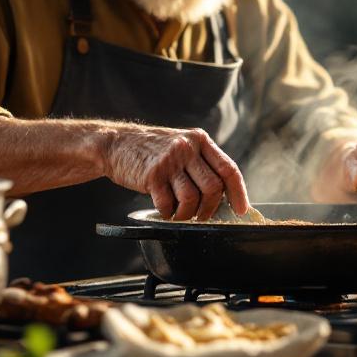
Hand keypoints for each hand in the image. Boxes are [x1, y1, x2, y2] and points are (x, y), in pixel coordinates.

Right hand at [101, 124, 251, 220]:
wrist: (115, 143)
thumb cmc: (151, 150)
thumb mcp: (181, 145)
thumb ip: (201, 162)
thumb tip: (224, 194)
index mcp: (200, 140)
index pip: (228, 169)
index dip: (238, 193)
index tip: (241, 210)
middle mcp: (187, 148)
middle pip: (213, 187)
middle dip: (210, 209)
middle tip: (202, 215)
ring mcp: (170, 161)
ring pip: (192, 198)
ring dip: (188, 214)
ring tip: (180, 214)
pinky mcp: (152, 175)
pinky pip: (168, 204)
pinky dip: (168, 213)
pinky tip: (164, 210)